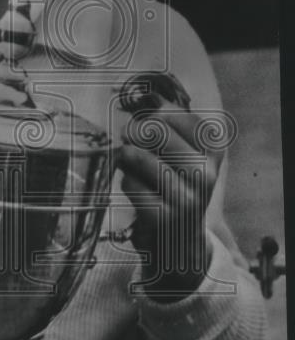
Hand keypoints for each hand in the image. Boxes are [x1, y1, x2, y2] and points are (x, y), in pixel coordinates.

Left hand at [118, 97, 222, 300]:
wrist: (180, 241)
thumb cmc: (175, 186)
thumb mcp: (181, 154)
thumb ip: (166, 125)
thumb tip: (145, 99)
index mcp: (213, 152)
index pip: (174, 114)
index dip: (153, 113)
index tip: (147, 119)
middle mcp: (205, 174)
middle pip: (155, 131)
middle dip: (134, 131)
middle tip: (128, 137)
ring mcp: (185, 197)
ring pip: (139, 157)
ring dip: (126, 156)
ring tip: (128, 161)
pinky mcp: (163, 217)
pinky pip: (130, 184)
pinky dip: (126, 182)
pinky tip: (136, 189)